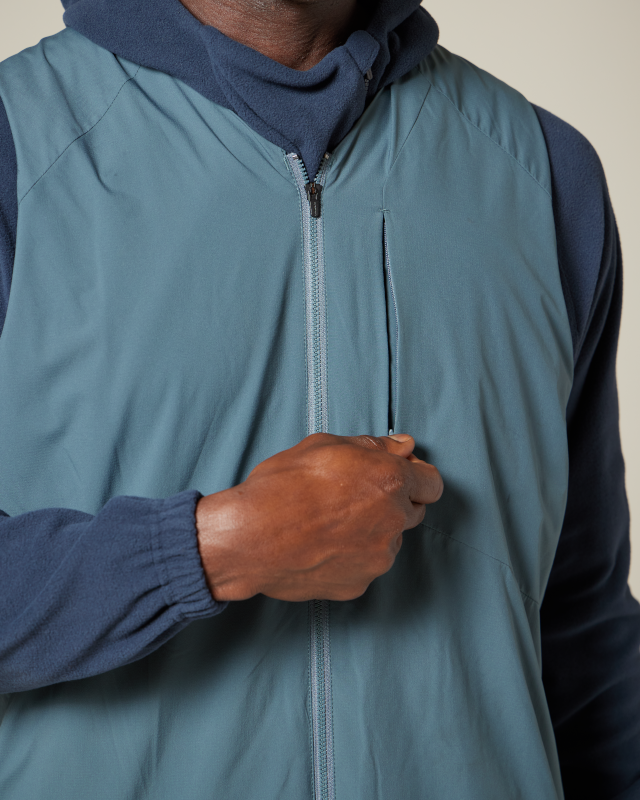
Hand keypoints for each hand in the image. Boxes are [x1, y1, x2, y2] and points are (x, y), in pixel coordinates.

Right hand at [196, 433, 442, 602]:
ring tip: (328, 522)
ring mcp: (378, 557)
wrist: (250, 538)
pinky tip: (321, 545)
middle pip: (413, 512)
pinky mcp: (360, 584)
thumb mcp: (326, 446)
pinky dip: (351, 556)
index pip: (432, 483)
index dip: (416, 477)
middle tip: (354, 495)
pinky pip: (365, 565)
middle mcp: (393, 521)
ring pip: (388, 540)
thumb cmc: (282, 486)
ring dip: (371, 530)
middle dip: (393, 502)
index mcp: (391, 481)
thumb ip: (374, 446)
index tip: (398, 475)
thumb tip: (404, 447)